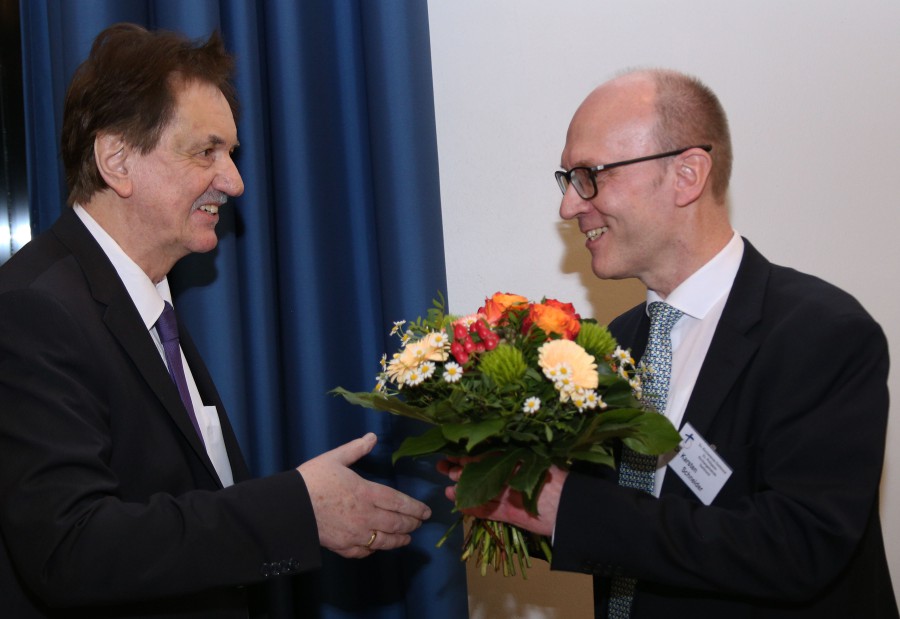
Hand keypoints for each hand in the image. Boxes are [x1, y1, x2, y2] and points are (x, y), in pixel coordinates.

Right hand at [298, 433, 430, 557]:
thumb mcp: (335, 458)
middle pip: (396, 523)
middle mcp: (366, 515)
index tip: (426, 512)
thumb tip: (372, 437)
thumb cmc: (313, 479)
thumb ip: (356, 448)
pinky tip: (378, 546)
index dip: (415, 508)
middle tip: (419, 523)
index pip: (399, 502)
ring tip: (407, 538)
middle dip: (411, 524)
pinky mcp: (343, 546)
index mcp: (367, 492)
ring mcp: (355, 533)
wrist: (291, 507)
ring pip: (385, 541)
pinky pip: (364, 551)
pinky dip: (374, 549)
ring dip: (399, 540)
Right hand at [437, 457, 566, 537]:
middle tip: (441, 468)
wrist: (564, 508)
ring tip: (448, 489)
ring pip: (479, 491)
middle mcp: (507, 475)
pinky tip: (457, 504)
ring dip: (462, 489)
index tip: (448, 452)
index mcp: (510, 459)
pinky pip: (486, 510)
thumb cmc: (540, 477)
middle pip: (478, 472)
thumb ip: (490, 460)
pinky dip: (472, 508)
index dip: (465, 453)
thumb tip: (466, 457)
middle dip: (458, 470)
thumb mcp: (513, 462)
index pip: (483, 453)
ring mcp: (507, 495)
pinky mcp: (508, 513)